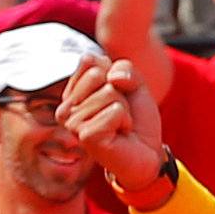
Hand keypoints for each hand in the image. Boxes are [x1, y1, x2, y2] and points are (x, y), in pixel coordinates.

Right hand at [58, 54, 166, 191]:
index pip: (90, 61)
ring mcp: (73, 123)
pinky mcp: (85, 136)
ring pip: (109, 93)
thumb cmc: (136, 119)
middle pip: (99, 75)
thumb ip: (124, 68)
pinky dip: (125, 121)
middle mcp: (66, 107)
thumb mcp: (134, 84)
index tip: (118, 96)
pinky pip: (115, 111)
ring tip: (120, 126)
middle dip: (120, 93)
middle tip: (120, 114)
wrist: (147, 152)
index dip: (115, 76)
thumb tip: (112, 77)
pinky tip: (119, 134)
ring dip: (124, 110)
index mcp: (73, 92)